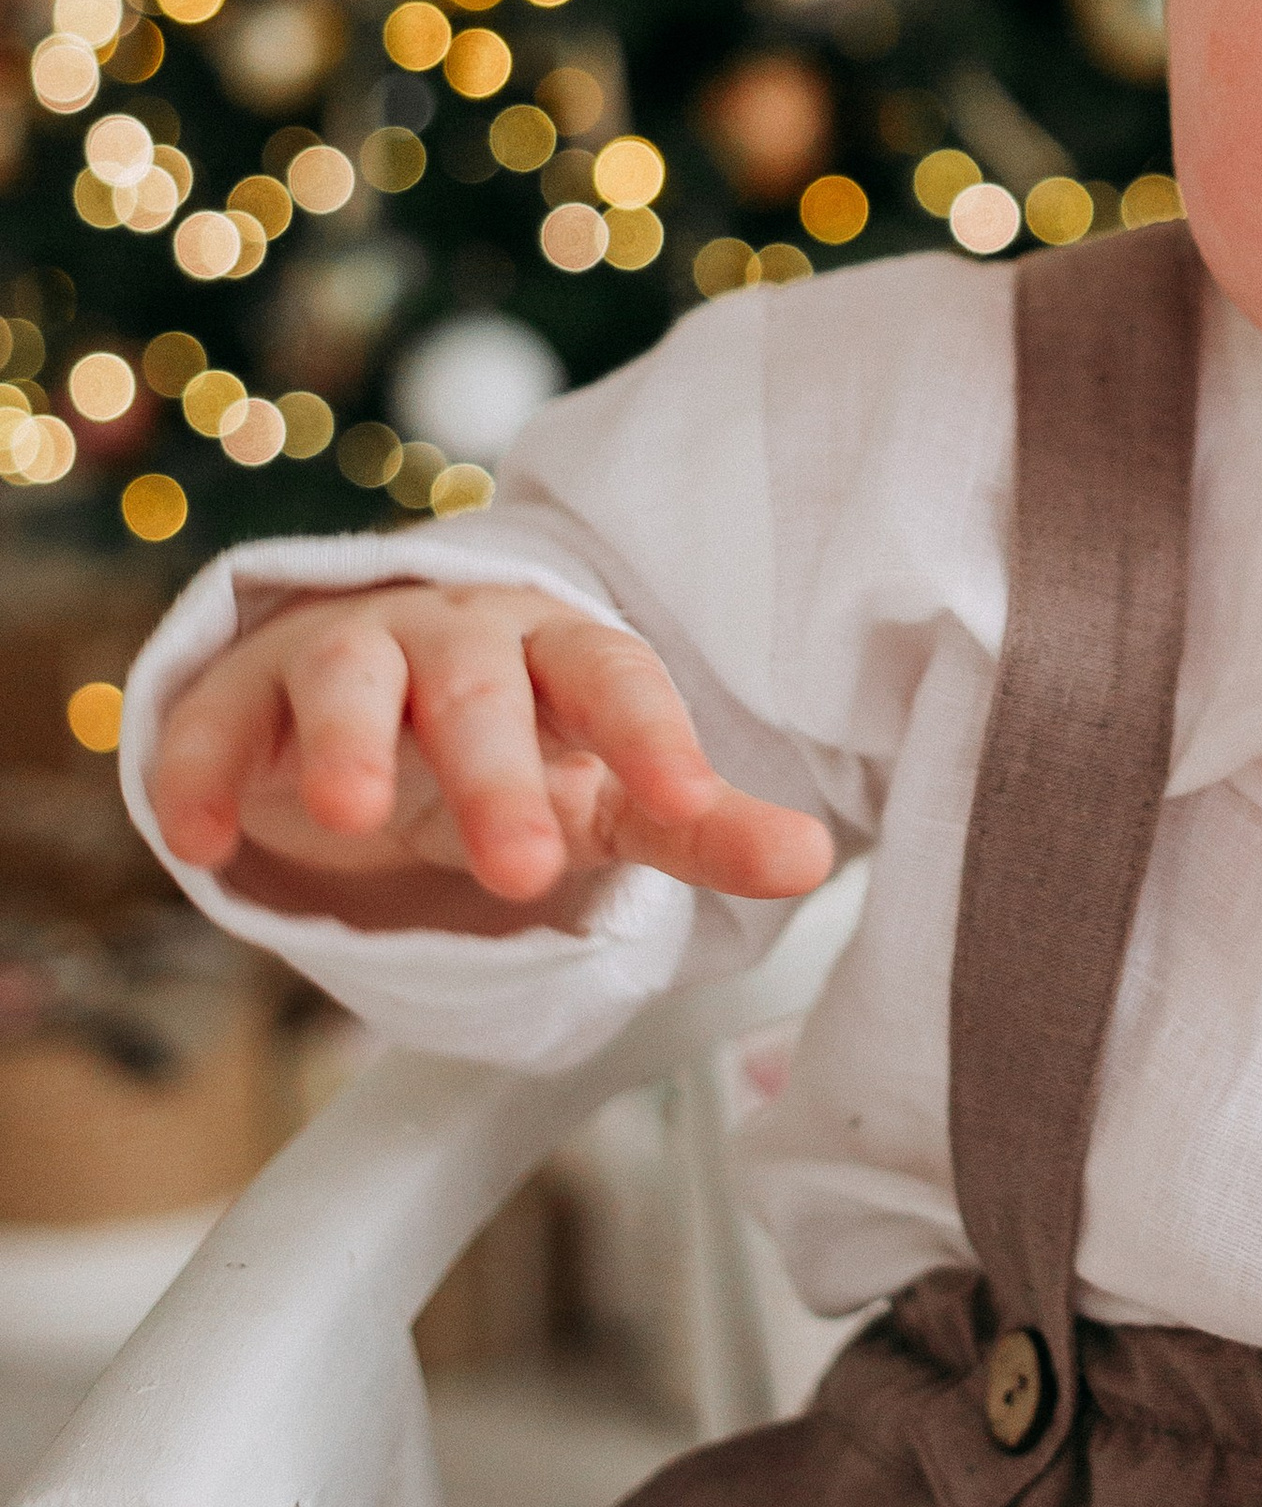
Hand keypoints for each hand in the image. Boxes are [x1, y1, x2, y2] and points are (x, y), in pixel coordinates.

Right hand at [150, 582, 834, 912]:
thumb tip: (814, 860)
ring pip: (345, 672)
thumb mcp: (610, 789)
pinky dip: (202, 771)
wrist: (378, 691)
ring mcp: (344, 653)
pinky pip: (214, 722)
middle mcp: (453, 637)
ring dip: (345, 738)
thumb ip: (699, 824)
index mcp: (556, 652)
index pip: (614, 676)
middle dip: (493, 772)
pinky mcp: (243, 693)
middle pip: (476, 685)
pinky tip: (203, 841)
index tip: (689, 803)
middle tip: (516, 869)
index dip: (652, 735)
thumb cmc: (516, 738)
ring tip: (348, 814)